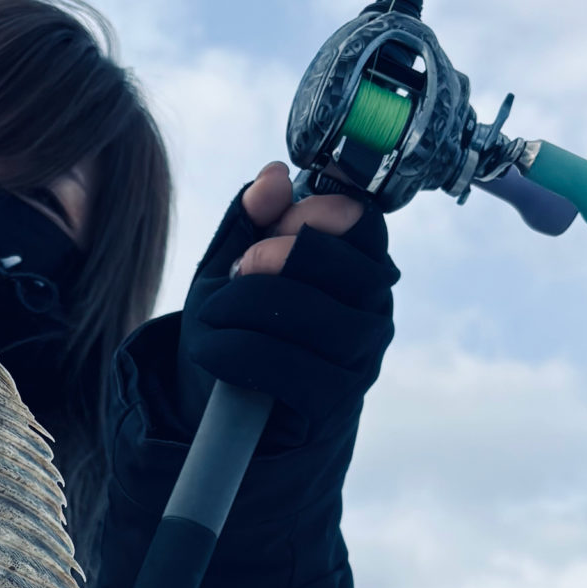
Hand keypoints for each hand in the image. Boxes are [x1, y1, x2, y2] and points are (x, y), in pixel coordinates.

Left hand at [178, 160, 397, 446]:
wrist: (232, 412)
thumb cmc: (241, 327)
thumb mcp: (234, 265)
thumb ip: (250, 219)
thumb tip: (273, 176)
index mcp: (360, 264)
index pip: (362, 222)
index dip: (313, 213)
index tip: (268, 222)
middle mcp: (373, 309)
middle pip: (348, 267)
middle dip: (282, 256)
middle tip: (238, 267)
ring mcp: (360, 359)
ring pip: (324, 319)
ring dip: (255, 307)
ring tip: (214, 314)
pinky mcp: (334, 404)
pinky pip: (296, 371)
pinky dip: (243, 354)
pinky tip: (213, 351)